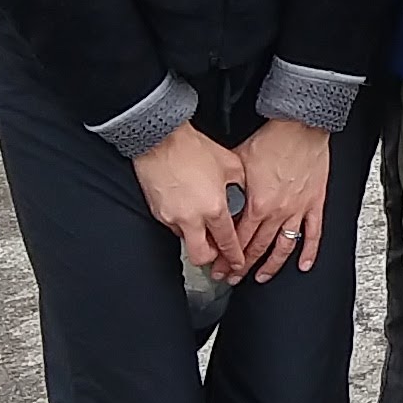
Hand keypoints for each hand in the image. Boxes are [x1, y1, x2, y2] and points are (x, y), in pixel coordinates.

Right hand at [132, 125, 247, 279]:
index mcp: (214, 208)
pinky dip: (182, 224)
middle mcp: (192, 219)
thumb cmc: (194, 148)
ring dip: (196, 238)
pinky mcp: (157, 212)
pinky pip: (172, 226)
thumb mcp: (231, 165)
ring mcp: (171, 217)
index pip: (227, 243)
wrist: (160, 139)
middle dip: (211, 259)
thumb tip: (245, 196)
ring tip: (203, 224)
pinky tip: (188, 209)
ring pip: (186, 242)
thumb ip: (241, 186)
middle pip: (201, 257)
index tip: (237, 263)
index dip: (234, 257)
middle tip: (217, 253)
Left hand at [234, 115, 332, 281]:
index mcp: (257, 204)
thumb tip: (216, 198)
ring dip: (271, 266)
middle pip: (257, 248)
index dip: (226, 257)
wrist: (299, 126)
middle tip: (232, 277)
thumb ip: (229, 187)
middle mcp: (278, 212)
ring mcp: (298, 210)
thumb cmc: (271, 140)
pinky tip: (302, 265)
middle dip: (242, 266)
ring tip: (261, 277)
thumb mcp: (237, 163)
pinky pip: (313, 234)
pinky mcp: (315, 203)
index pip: (238, 240)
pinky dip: (309, 252)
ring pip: (284, 247)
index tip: (219, 266)